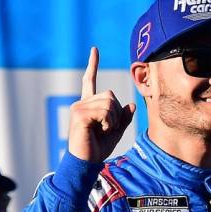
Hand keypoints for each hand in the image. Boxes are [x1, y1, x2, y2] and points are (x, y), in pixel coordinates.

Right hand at [68, 47, 135, 162]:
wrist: (86, 162)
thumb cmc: (98, 148)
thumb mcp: (116, 131)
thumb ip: (123, 118)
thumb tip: (131, 104)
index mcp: (89, 105)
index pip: (90, 80)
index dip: (93, 65)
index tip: (95, 49)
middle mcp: (82, 102)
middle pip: (111, 95)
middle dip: (116, 114)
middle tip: (107, 129)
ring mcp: (78, 107)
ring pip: (109, 103)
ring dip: (112, 120)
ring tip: (102, 131)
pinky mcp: (79, 114)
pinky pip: (105, 112)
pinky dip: (108, 123)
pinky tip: (99, 131)